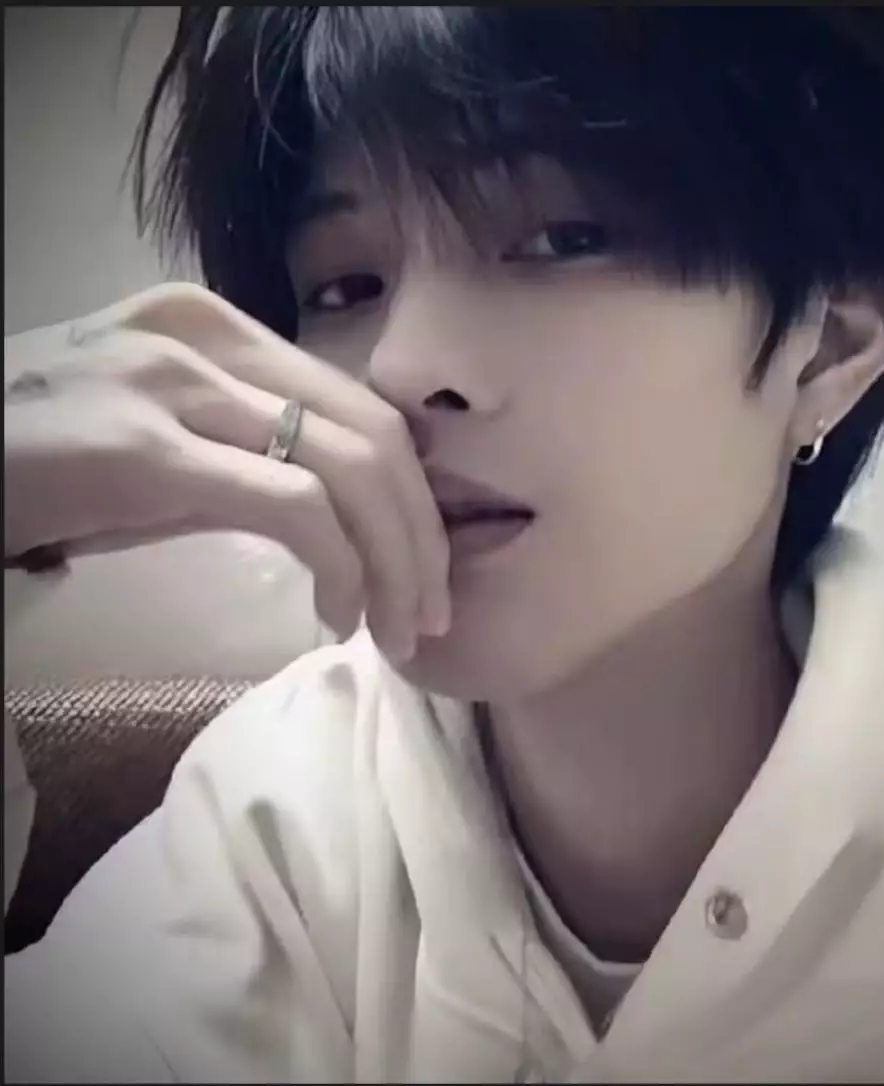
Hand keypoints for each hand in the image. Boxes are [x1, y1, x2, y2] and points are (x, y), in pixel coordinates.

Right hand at [3, 283, 449, 658]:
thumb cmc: (37, 466)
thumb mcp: (163, 445)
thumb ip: (252, 452)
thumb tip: (348, 513)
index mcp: (216, 327)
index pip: (361, 408)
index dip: (414, 495)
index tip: (423, 569)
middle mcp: (206, 335)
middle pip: (377, 434)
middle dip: (423, 535)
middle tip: (429, 613)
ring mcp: (173, 383)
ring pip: (353, 469)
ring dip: (398, 563)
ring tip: (397, 628)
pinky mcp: (145, 449)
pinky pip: (295, 509)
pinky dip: (344, 569)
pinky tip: (339, 615)